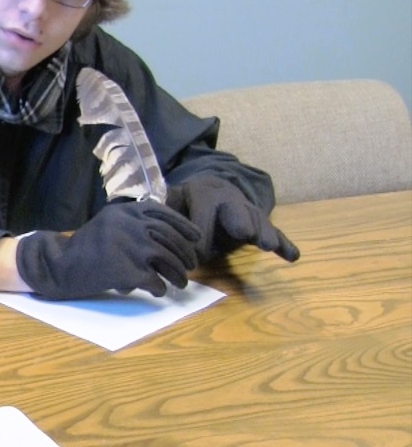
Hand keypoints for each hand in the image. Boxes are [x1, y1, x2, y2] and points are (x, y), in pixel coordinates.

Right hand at [16, 200, 201, 298]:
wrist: (60, 266)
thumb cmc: (85, 248)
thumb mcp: (108, 224)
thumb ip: (133, 223)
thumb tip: (171, 235)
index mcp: (125, 211)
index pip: (163, 213)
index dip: (184, 226)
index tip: (196, 238)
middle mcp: (129, 225)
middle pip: (170, 238)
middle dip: (185, 254)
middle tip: (191, 266)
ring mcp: (129, 247)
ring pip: (167, 261)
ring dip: (179, 274)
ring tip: (181, 283)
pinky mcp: (127, 271)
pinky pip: (155, 281)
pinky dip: (160, 288)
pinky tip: (159, 292)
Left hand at [166, 175, 299, 262]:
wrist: (212, 186)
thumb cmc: (187, 199)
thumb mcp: (173, 199)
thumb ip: (166, 209)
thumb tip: (153, 222)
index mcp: (205, 194)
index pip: (202, 221)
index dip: (198, 242)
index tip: (195, 260)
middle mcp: (231, 200)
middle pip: (237, 213)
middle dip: (240, 223)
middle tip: (245, 234)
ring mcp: (248, 210)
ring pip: (258, 222)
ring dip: (264, 233)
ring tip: (268, 245)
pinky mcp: (260, 222)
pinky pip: (275, 231)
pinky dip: (284, 243)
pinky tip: (293, 256)